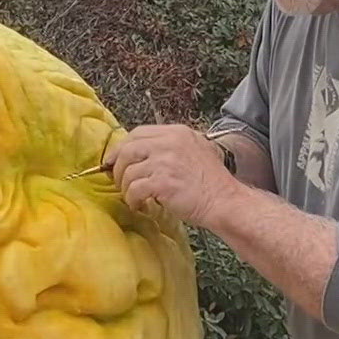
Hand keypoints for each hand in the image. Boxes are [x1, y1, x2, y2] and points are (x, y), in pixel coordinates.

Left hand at [103, 125, 239, 227]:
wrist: (224, 201)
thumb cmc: (210, 183)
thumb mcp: (195, 151)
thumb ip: (170, 148)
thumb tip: (138, 156)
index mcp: (177, 133)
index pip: (138, 133)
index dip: (121, 148)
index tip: (114, 162)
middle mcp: (170, 142)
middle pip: (128, 149)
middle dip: (118, 168)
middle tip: (119, 182)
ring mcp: (166, 161)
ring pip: (128, 171)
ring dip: (125, 188)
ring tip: (133, 198)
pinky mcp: (162, 181)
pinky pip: (134, 189)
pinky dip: (132, 200)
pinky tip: (140, 205)